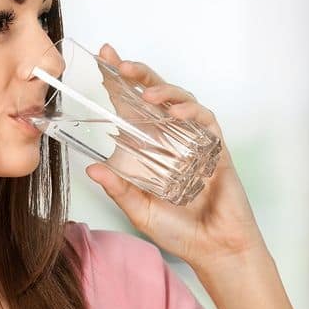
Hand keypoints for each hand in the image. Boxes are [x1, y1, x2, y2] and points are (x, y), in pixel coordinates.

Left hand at [85, 43, 268, 270]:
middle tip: (120, 63)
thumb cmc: (179, 230)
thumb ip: (119, 189)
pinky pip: (206, 121)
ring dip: (164, 90)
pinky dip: (192, 113)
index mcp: (150, 148)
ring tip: (146, 92)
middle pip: (156, 95)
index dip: (120, 83)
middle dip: (139, 75)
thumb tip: (91, 169)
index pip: (132, 107)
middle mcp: (171, 139)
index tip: (104, 59)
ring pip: (182, 101)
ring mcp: (195, 141)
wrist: (215, 250)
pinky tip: (177, 114)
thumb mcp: (139, 210)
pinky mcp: (216, 148)